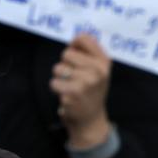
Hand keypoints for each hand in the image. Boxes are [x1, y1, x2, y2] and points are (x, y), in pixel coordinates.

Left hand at [50, 34, 110, 148]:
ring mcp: (86, 83)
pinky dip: (56, 89)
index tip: (77, 57)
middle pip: (66, 54)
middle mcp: (98, 71)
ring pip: (58, 68)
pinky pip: (53, 83)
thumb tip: (75, 38)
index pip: (83, 38)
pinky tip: (67, 96)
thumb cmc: (90, 91)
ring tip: (71, 87)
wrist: (90, 120)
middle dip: (65, 65)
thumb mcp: (97, 71)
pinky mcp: (73, 94)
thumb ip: (88, 53)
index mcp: (104, 62)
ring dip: (59, 78)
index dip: (74, 46)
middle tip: (74, 78)